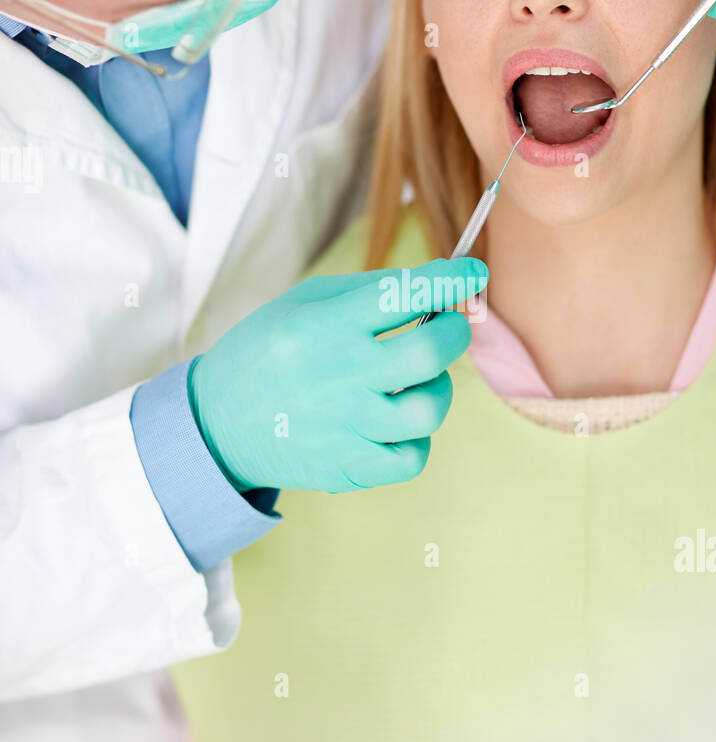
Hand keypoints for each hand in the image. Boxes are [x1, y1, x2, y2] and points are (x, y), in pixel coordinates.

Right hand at [187, 257, 488, 492]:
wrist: (217, 424)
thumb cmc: (267, 352)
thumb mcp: (301, 304)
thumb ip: (367, 293)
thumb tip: (435, 287)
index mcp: (326, 327)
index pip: (406, 295)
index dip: (452, 281)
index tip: (472, 273)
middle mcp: (340, 376)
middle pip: (432, 353)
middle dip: (455, 331)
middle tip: (448, 326)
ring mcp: (347, 427)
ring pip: (430, 408)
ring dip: (438, 386)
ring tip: (418, 378)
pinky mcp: (349, 467)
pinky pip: (414, 456)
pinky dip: (417, 436)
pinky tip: (399, 420)